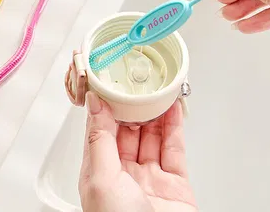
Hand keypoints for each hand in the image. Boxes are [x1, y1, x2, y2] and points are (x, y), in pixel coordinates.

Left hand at [79, 92, 196, 211]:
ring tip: (156, 90)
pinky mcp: (175, 184)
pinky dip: (174, 126)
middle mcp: (124, 175)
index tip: (110, 85)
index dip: (106, 107)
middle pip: (128, 131)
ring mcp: (150, 178)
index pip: (101, 131)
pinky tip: (172, 108)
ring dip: (154, 113)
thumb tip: (94, 104)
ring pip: (152, 137)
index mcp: (99, 173)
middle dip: (132, 107)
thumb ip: (99, 139)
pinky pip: (174, 148)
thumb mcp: (101, 179)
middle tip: (137, 84)